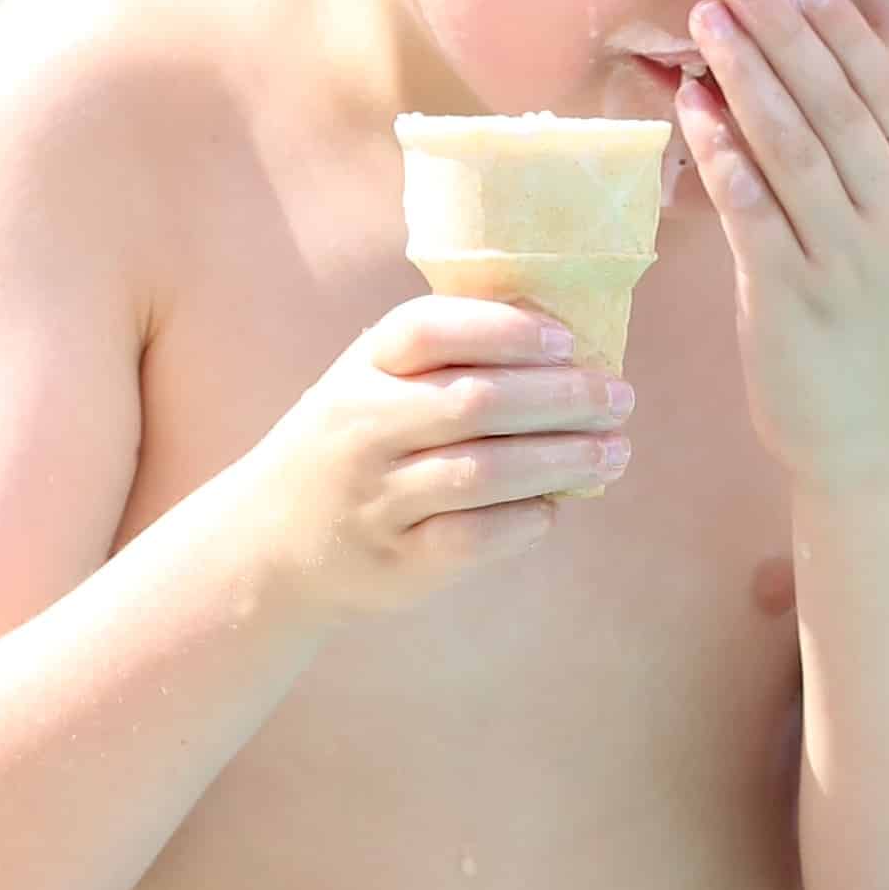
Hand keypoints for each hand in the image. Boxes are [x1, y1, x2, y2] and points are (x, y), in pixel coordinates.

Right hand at [238, 298, 630, 615]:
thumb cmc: (353, 447)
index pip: (427, 330)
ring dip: (561, 460)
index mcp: (360, 371)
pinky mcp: (396, 561)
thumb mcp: (372, 386)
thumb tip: (566, 347)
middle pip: (474, 402)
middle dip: (560, 399)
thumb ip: (445, 362)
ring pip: (483, 472)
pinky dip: (526, 520)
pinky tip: (555, 507)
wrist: (270, 543)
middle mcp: (361, 429)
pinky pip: (475, 537)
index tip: (567, 340)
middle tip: (618, 398)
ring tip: (613, 452)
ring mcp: (375, 498)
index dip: (503, 329)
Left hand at [675, 0, 888, 487]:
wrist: (880, 442)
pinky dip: (723, 153)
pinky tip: (693, 110)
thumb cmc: (884, 333)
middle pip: (838, 104)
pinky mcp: (798, 296)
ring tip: (705, 22)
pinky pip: (754, 208)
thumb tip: (849, 80)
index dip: (838, 31)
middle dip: (783, 32)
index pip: (886, 92)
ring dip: (745, 74)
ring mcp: (853, 260)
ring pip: (794, 145)